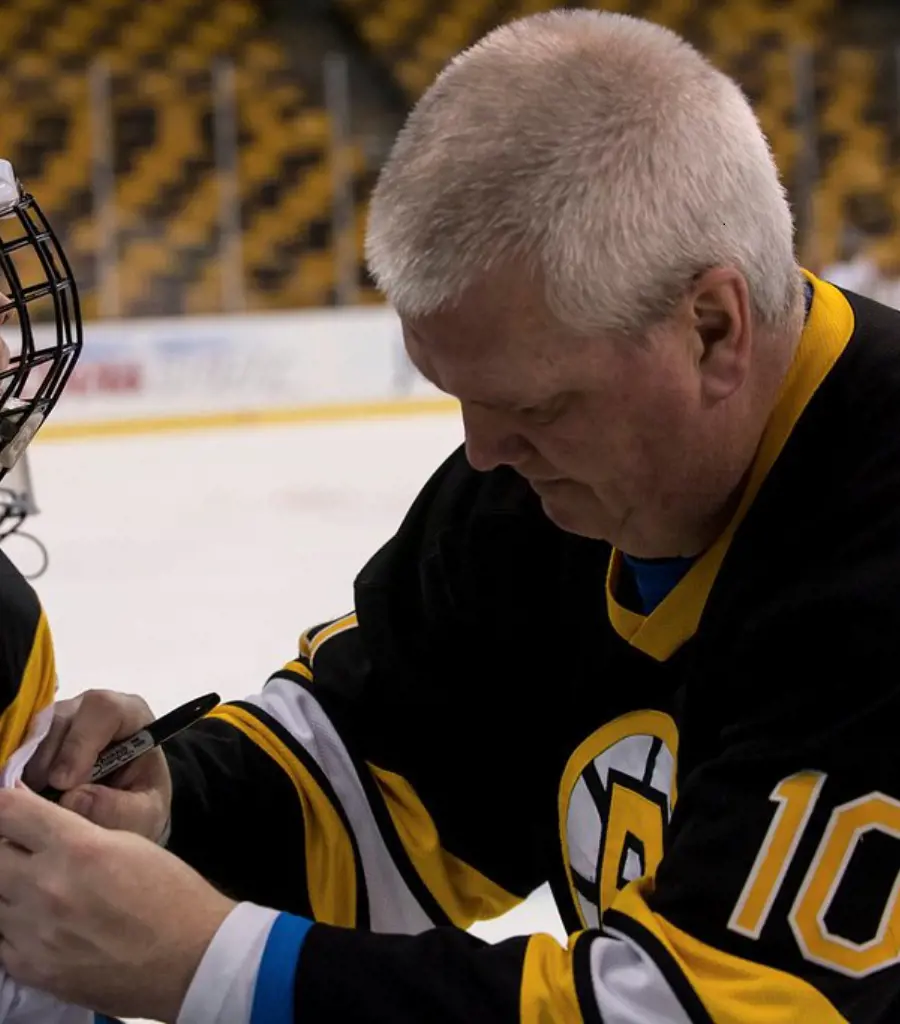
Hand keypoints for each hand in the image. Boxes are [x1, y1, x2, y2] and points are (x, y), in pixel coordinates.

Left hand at [0, 785, 235, 1021]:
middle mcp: (44, 887)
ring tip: (35, 885)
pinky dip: (11, 923)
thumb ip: (76, 830)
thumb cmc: (169, 893)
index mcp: (77, 848)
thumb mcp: (128, 842)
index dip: (5, 802)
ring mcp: (31, 932)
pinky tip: (38, 920)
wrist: (188, 958)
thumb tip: (40, 826)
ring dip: (7, 884)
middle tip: (24, 846)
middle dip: (4, 844)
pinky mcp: (28, 968)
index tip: (11, 805)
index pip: (7, 811)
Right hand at [23, 690, 170, 840]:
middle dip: (49, 761)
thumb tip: (73, 798)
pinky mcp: (38, 736)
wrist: (125, 811)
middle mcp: (93, 710)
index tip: (66, 782)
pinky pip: (20, 745)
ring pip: (35, 732)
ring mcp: (63, 719)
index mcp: (130, 715)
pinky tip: (30, 794)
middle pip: (61, 719)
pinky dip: (21, 771)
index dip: (80, 742)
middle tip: (45, 797)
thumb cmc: (140, 803)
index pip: (104, 708)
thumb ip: (118, 808)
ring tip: (39, 800)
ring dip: (31, 769)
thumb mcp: (145, 813)